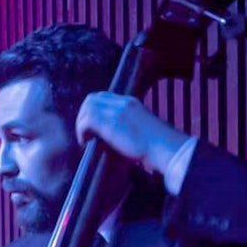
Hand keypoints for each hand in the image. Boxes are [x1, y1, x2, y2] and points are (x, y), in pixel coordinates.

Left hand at [74, 92, 190, 177]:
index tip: (91, 126)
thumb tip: (111, 139)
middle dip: (83, 115)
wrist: (165, 148)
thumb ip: (126, 128)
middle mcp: (123, 103)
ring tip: (85, 139)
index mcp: (130, 103)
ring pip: (87, 107)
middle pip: (92, 99)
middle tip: (84, 133)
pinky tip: (86, 142)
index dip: (93, 110)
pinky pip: (86, 120)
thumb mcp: (141, 130)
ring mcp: (117, 111)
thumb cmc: (157, 147)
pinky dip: (81, 131)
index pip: (104, 97)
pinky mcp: (112, 121)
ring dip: (81, 123)